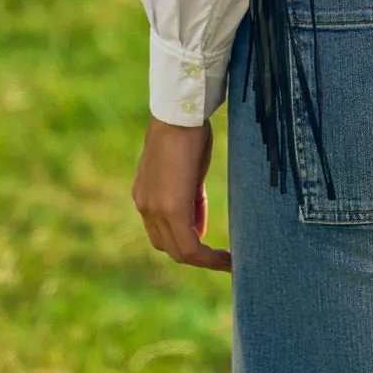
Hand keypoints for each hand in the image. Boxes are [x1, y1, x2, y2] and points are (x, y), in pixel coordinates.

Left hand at [132, 115, 231, 272]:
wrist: (181, 112)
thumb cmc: (189, 132)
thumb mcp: (188, 170)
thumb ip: (189, 198)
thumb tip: (197, 227)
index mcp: (145, 195)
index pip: (162, 232)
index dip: (186, 239)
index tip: (208, 240)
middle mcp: (145, 206)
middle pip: (169, 246)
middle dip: (195, 253)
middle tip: (220, 254)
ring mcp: (154, 209)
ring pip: (179, 251)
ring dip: (202, 258)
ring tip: (226, 260)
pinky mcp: (171, 209)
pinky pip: (189, 246)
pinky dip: (207, 257)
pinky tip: (226, 259)